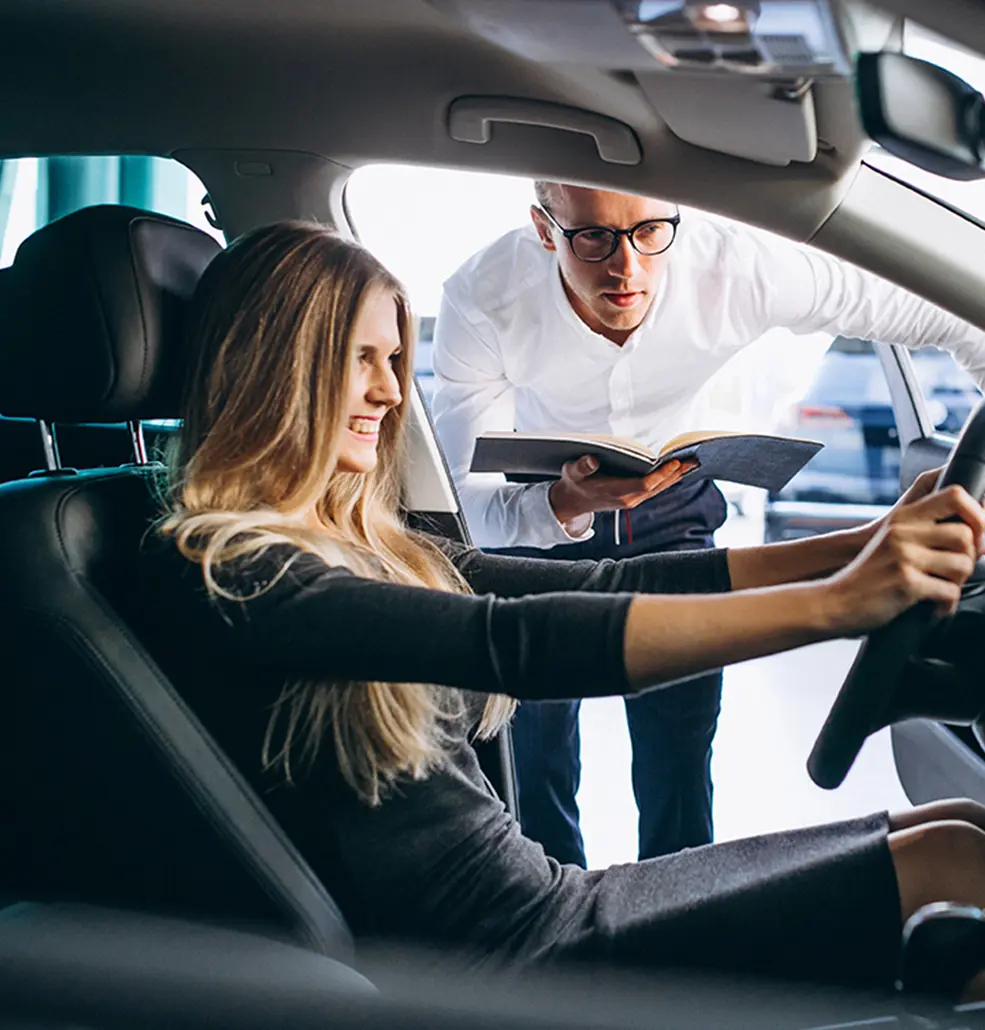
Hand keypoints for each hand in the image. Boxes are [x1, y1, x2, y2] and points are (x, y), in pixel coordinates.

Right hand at [548, 454, 698, 528]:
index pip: (644, 484)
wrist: (573, 502)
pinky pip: (655, 489)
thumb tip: (592, 458)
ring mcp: (632, 499)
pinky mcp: (634, 497)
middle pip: (658, 487)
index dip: (661, 474)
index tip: (674, 462)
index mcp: (615, 491)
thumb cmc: (575, 482)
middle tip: (695, 460)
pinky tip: (679, 471)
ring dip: (676, 477)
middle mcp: (628, 498)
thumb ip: (582, 466)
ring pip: (659, 489)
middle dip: (676, 474)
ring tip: (693, 464)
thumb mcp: (573, 472)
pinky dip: (668, 480)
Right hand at [821, 483, 984, 635]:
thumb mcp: (892, 543)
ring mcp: (904, 557)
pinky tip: (933, 607)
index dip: (978, 513)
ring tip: (941, 590)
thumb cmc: (868, 577)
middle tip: (954, 573)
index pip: (955, 495)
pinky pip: (950, 592)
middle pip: (965, 535)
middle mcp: (903, 533)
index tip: (979, 534)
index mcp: (903, 518)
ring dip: (958, 583)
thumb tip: (978, 536)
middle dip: (970, 558)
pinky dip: (946, 605)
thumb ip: (925, 532)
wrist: (836, 602)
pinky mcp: (906, 583)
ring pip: (963, 564)